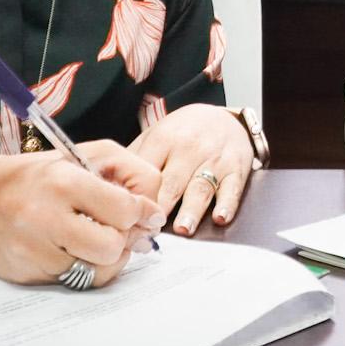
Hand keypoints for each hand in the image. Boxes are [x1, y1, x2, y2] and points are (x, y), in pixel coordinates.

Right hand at [0, 141, 163, 288]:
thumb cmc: (38, 176)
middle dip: (124, 237)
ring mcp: (34, 251)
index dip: (143, 211)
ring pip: (99, 270)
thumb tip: (154, 216)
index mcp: (63, 181)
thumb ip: (129, 174)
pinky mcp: (29, 275)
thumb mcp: (82, 156)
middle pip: (114, 245)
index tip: (144, 212)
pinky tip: (78, 250)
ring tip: (97, 237)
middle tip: (118, 227)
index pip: (126, 207)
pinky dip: (86, 268)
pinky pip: (78, 282)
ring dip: (108, 256)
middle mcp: (45, 217)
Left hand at [129, 105, 257, 234]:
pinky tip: (220, 217)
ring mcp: (214, 159)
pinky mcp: (236, 168)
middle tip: (151, 228)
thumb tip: (108, 186)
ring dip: (192, 209)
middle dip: (162, 205)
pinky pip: (232, 188)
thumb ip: (134, 158)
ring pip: (201, 187)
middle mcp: (189, 149)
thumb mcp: (156, 135)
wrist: (223, 116)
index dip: (137, 195)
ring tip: (183, 229)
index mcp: (163, 140)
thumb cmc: (183, 133)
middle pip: (172, 181)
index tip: (128, 217)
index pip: (146, 170)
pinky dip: (227, 204)